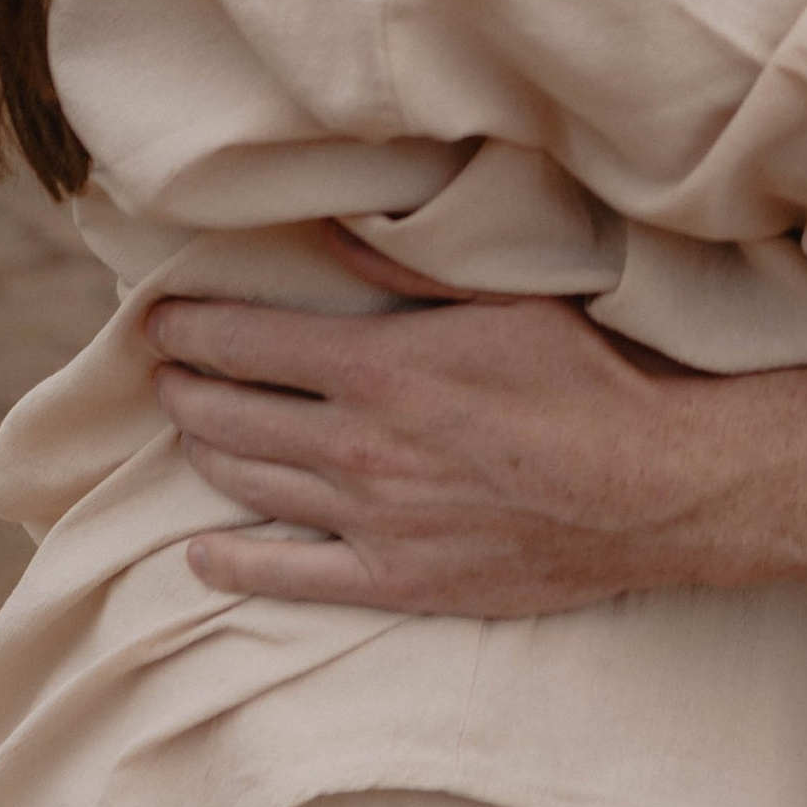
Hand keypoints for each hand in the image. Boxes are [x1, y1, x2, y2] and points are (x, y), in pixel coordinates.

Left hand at [146, 280, 723, 617]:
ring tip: (186, 428)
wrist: (650, 487)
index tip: (156, 317)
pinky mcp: (398, 581)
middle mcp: (358, 447)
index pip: (246, 340)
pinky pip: (292, 579)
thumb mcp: (505, 293)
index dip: (189, 326)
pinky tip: (203, 552)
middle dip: (186, 387)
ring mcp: (373, 522)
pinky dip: (235, 564)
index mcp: (378, 366)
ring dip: (206, 453)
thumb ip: (406, 265)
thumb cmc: (588, 376)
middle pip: (233, 415)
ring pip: (252, 487)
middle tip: (163, 369)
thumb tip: (328, 225)